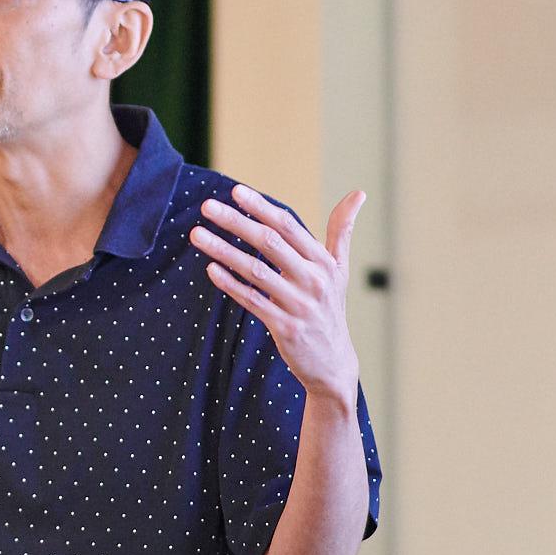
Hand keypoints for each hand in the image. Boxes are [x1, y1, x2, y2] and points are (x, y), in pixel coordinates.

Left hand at [191, 185, 365, 405]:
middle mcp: (313, 280)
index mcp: (323, 262)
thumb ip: (342, 231)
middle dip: (236, 221)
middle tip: (207, 206)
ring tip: (196, 234)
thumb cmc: (330, 308)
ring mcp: (298, 304)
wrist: (332, 363)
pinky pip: (251, 300)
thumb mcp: (340, 269)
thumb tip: (359, 193)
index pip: (288, 226)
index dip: (261, 207)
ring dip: (222, 250)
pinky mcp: (284, 327)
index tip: (236, 191)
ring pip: (255, 270)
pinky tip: (210, 268)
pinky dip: (229, 284)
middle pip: (269, 242)